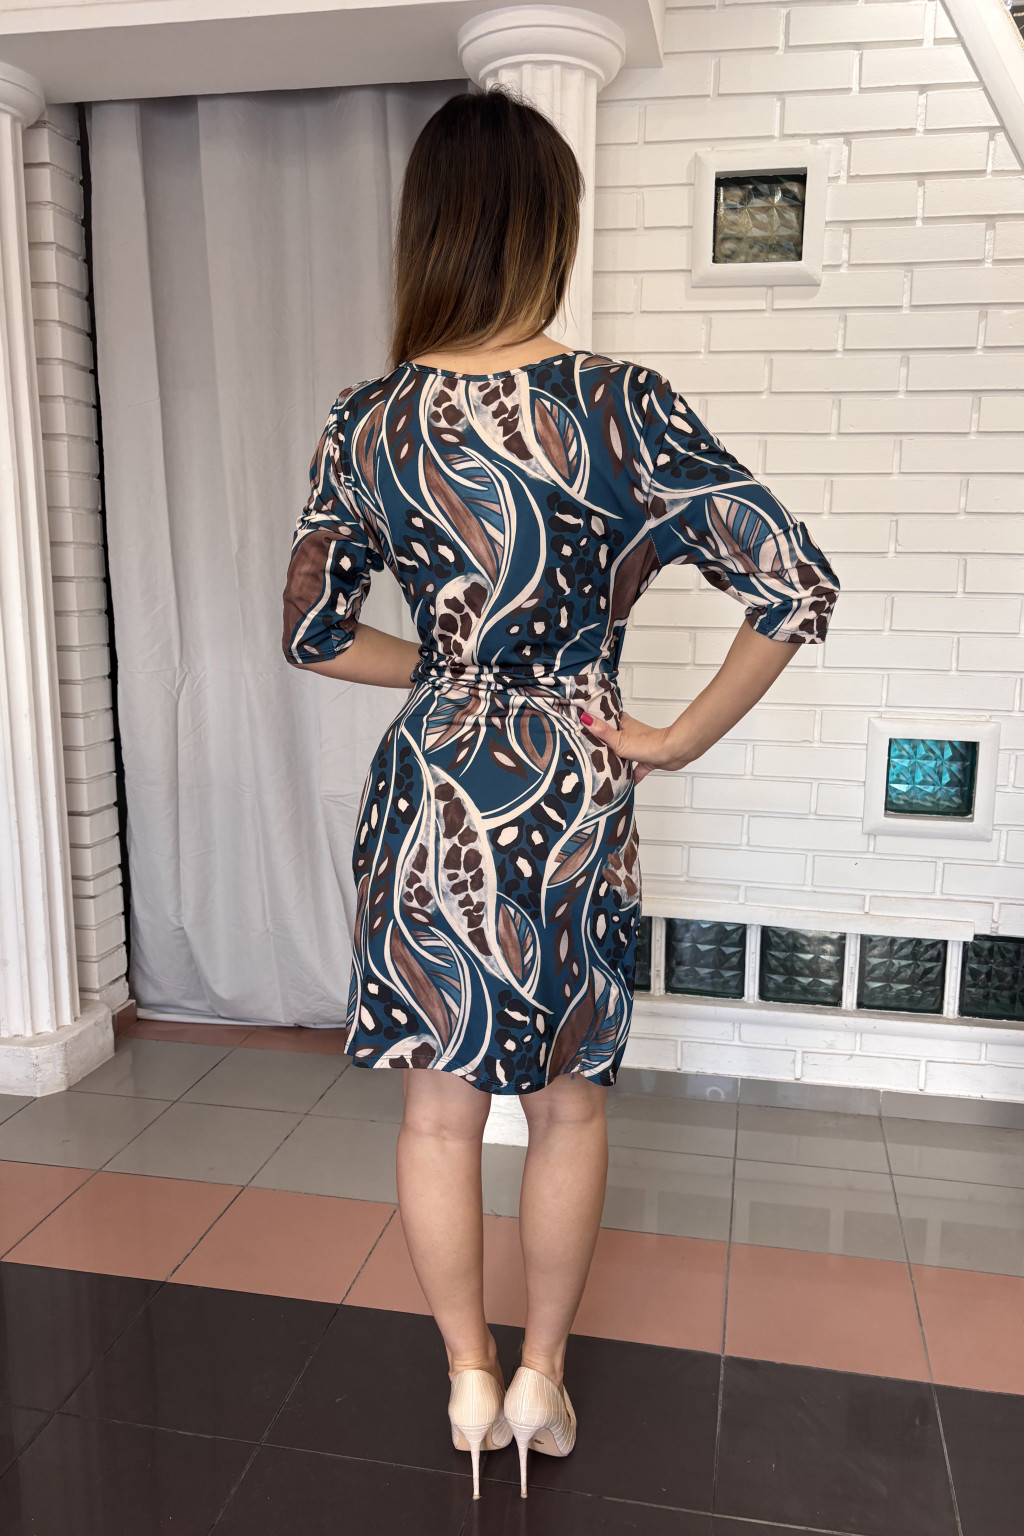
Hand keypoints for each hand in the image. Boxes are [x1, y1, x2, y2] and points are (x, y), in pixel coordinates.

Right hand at [579, 709, 698, 782]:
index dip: (593, 722)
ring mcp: (639, 746)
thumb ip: (601, 732)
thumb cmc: (648, 743)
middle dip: (602, 744)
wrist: (673, 753)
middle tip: (587, 751)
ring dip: (616, 760)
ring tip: (602, 768)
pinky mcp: (647, 758)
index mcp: (623, 724)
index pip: (604, 720)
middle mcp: (630, 733)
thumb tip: (584, 718)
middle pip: (612, 738)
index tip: (580, 726)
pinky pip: (637, 768)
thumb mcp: (618, 739)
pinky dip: (632, 775)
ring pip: (623, 753)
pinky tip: (625, 784)